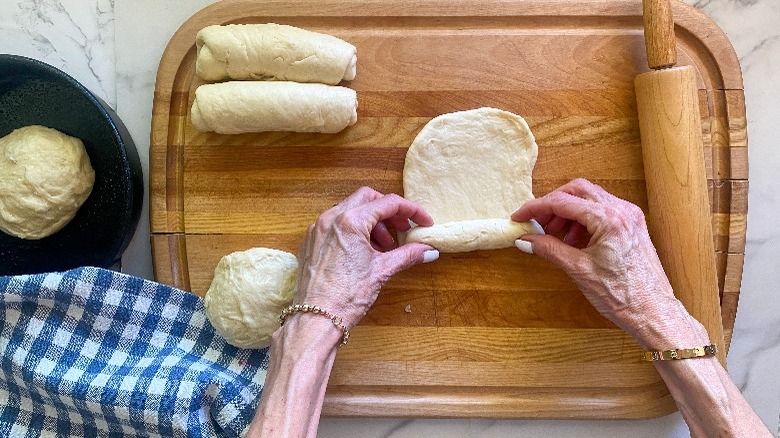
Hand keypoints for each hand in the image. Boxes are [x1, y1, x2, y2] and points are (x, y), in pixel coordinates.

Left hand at [295, 187, 437, 327]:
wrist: (316, 320)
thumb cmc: (346, 297)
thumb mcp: (382, 271)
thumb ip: (407, 255)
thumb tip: (428, 250)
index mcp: (350, 221)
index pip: (388, 203)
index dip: (411, 211)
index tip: (422, 222)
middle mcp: (331, 218)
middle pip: (367, 198)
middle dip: (388, 211)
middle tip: (402, 229)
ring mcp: (318, 229)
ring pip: (349, 210)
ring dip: (371, 221)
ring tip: (383, 245)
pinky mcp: (311, 241)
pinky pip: (335, 224)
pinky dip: (353, 230)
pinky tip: (363, 251)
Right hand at [511, 178, 689, 340]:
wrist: (653, 313)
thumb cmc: (621, 296)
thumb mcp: (578, 270)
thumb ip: (549, 249)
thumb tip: (525, 240)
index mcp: (609, 219)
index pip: (563, 202)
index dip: (536, 208)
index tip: (519, 217)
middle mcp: (622, 210)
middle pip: (577, 190)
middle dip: (552, 204)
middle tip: (536, 223)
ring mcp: (630, 216)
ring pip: (590, 198)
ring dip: (568, 211)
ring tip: (554, 235)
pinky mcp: (633, 225)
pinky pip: (602, 209)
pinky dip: (583, 218)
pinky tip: (574, 239)